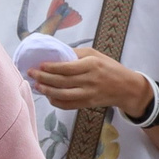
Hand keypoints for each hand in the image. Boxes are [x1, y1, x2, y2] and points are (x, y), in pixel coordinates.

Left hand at [31, 49, 149, 114]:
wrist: (126, 87)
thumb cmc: (109, 67)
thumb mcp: (96, 55)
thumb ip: (76, 54)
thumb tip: (56, 53)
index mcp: (91, 65)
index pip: (67, 68)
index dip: (51, 67)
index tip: (39, 65)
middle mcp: (90, 80)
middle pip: (62, 81)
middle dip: (44, 78)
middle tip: (31, 73)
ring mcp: (89, 94)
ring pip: (63, 95)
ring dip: (47, 91)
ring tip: (36, 86)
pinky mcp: (88, 104)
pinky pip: (68, 105)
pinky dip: (56, 102)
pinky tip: (48, 96)